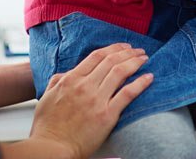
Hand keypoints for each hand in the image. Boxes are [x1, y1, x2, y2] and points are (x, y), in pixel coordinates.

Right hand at [28, 43, 152, 157]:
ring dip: (135, 62)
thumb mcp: (46, 97)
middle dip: (128, 52)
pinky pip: (128, 94)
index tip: (124, 47)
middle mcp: (85, 86)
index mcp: (71, 80)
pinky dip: (140, 83)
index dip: (114, 48)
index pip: (97, 56)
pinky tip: (149, 77)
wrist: (52, 150)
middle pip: (111, 61)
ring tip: (144, 59)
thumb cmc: (47, 127)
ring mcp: (97, 100)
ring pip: (120, 72)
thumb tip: (68, 73)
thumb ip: (58, 81)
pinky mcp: (107, 115)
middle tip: (139, 51)